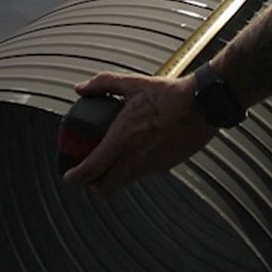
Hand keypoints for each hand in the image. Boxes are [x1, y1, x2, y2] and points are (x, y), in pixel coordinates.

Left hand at [61, 73, 215, 194]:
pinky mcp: (165, 166)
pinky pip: (142, 175)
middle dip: (93, 185)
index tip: (68, 177)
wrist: (203, 105)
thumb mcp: (132, 83)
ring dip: (112, 179)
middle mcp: (135, 157)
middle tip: (87, 175)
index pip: (92, 168)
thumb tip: (80, 88)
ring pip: (124, 183)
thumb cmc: (169, 94)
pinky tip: (134, 154)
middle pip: (106, 187)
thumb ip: (103, 84)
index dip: (76, 176)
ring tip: (108, 165)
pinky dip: (132, 171)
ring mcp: (152, 165)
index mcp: (123, 138)